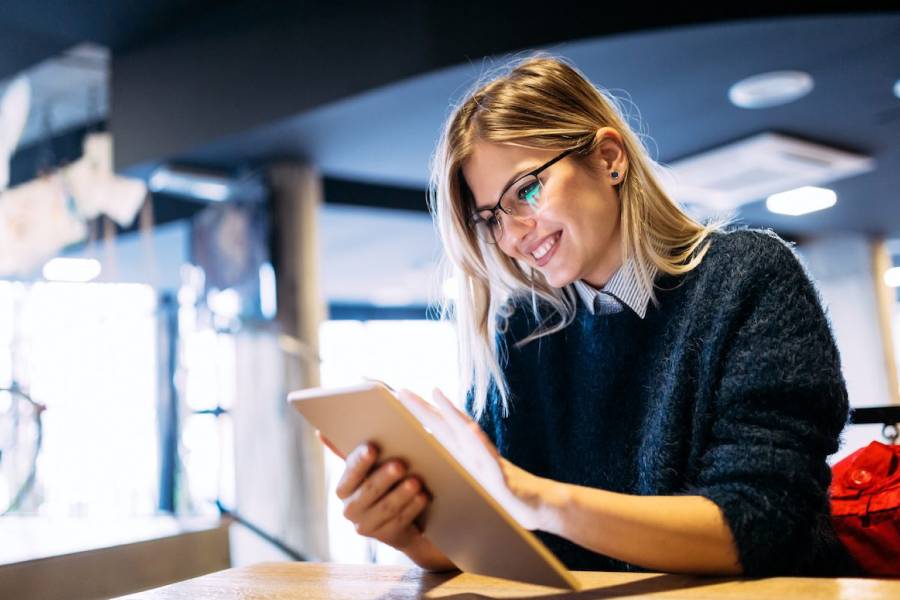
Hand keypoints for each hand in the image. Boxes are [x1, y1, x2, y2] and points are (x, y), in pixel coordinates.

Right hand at [316, 431, 428, 552]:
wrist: (403, 518)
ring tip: (416, 481)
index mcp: (344, 488)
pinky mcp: (386, 537)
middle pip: (368, 491)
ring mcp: (367, 526)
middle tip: (400, 464)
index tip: (373, 448)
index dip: (360, 461)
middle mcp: (350, 509)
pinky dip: (413, 508)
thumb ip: (353, 453)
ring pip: (386, 507)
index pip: (350, 472)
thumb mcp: (371, 468)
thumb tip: (320, 433)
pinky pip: (400, 521)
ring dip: (402, 494)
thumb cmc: (386, 483)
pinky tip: (423, 496)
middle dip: (385, 477)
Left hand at [396, 388, 545, 530]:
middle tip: (403, 391)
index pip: (442, 432)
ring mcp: (491, 465)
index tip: (402, 398)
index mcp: (468, 457)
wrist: (542, 509)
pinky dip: (482, 446)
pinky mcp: (504, 481)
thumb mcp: (476, 486)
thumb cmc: (507, 498)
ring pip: (469, 435)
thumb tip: (436, 469)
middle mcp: (478, 455)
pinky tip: (472, 432)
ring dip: (453, 414)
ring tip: (436, 394)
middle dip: (426, 408)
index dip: (423, 414)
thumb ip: (459, 474)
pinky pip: (492, 462)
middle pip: (448, 426)